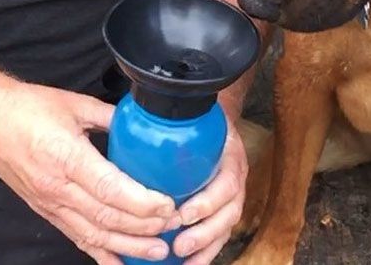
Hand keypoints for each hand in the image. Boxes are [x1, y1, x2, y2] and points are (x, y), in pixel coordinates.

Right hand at [0, 79, 179, 263]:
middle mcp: (58, 187)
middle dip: (144, 226)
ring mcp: (51, 203)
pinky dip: (100, 253)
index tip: (168, 205)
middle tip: (173, 226)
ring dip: (128, 246)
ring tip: (158, 251)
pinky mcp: (47, 211)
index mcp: (67, 158)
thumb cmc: (29, 109)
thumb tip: (143, 124)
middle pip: (106, 216)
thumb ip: (112, 117)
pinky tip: (119, 263)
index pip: (110, 189)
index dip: (142, 202)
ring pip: (93, 234)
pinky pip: (76, 238)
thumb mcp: (76, 105)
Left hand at [173, 121, 247, 264]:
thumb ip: (175, 129)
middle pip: (230, 212)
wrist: (220, 123)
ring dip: (206, 247)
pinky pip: (221, 234)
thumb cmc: (202, 125)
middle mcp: (236, 178)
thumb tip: (134, 131)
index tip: (183, 215)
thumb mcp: (196, 120)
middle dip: (206, 233)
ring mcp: (234, 195)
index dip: (208, 202)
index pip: (227, 182)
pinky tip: (190, 264)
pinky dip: (207, 252)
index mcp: (231, 157)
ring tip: (184, 260)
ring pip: (227, 227)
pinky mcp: (225, 208)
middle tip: (179, 245)